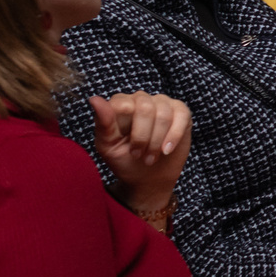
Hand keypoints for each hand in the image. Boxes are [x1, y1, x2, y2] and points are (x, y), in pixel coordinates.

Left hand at [91, 91, 189, 221]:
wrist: (148, 177)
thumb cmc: (125, 160)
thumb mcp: (108, 146)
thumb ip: (103, 123)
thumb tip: (94, 99)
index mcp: (119, 104)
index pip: (123, 104)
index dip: (128, 129)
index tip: (130, 149)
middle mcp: (140, 99)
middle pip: (145, 108)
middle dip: (143, 138)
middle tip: (139, 155)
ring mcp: (161, 103)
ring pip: (163, 114)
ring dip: (157, 141)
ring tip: (151, 157)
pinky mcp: (180, 111)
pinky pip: (181, 115)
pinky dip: (174, 136)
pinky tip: (166, 150)